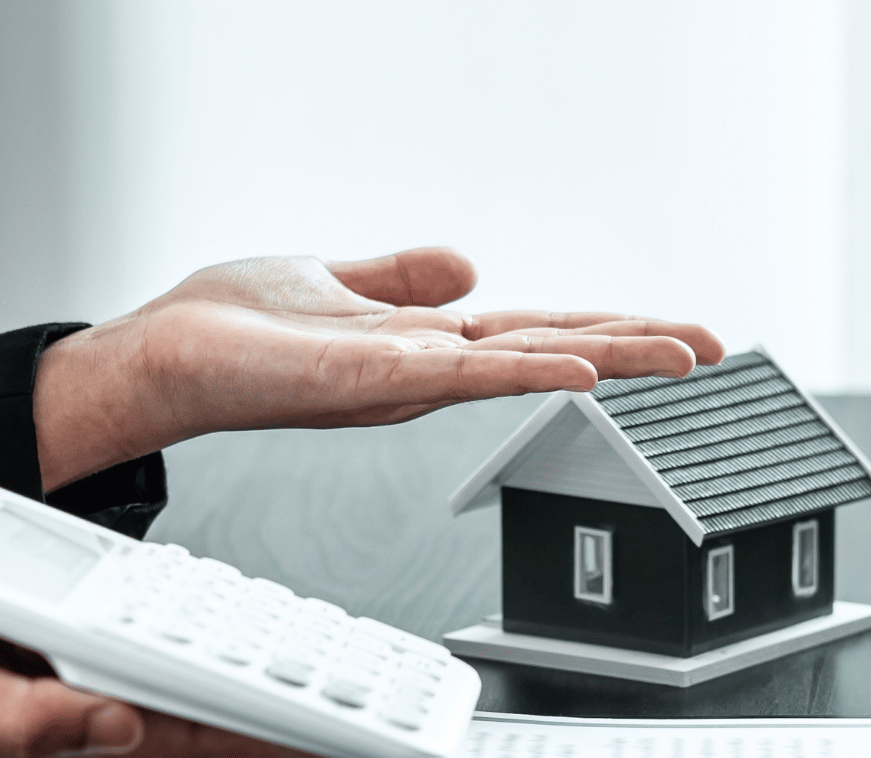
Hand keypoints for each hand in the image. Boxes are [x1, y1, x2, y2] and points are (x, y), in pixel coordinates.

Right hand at [0, 506, 326, 757]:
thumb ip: (19, 719)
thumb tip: (116, 725)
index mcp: (46, 730)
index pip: (187, 741)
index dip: (273, 738)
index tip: (345, 737)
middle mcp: (64, 707)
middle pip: (202, 714)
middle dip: (289, 712)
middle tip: (372, 707)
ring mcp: (61, 669)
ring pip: (182, 674)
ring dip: (257, 671)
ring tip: (336, 673)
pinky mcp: (52, 625)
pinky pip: (144, 630)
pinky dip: (200, 628)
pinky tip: (240, 627)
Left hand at [33, 248, 724, 488]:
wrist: (153, 362)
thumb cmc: (229, 330)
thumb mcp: (333, 281)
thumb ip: (401, 277)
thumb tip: (466, 266)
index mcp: (425, 343)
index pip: (539, 330)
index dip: (611, 327)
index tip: (680, 329)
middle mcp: (425, 368)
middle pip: (551, 349)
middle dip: (637, 348)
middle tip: (716, 349)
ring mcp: (399, 378)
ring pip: (523, 364)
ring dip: (605, 359)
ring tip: (676, 357)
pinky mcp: (360, 378)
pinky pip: (454, 377)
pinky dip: (520, 371)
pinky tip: (571, 367)